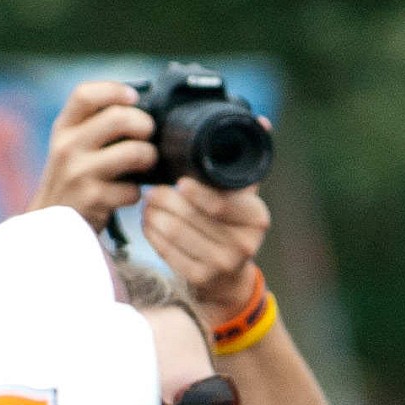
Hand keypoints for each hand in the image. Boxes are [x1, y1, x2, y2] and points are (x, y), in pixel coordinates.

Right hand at [30, 82, 151, 229]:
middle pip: (118, 118)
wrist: (49, 227)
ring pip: (132, 152)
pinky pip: (132, 189)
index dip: (115, 90)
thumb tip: (136, 107)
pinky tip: (127, 195)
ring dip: (148, 157)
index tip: (133, 97)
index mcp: (63, 128)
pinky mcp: (92, 199)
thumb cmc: (71, 181)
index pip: (85, 94)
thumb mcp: (71, 147)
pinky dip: (136, 192)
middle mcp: (67, 147)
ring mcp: (78, 174)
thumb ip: (93, 126)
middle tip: (148, 135)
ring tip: (146, 163)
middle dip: (144, 124)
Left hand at [142, 177, 271, 321]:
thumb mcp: (242, 200)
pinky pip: (167, 251)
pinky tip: (149, 223)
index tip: (178, 181)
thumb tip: (251, 126)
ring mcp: (221, 265)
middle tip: (152, 191)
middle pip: (191, 216)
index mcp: (256, 218)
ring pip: (175, 232)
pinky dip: (153, 234)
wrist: (230, 275)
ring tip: (148, 205)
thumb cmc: (231, 224)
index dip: (195, 192)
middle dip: (165, 200)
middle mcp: (243, 245)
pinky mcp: (200, 279)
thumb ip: (238, 170)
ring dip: (154, 215)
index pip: (219, 203)